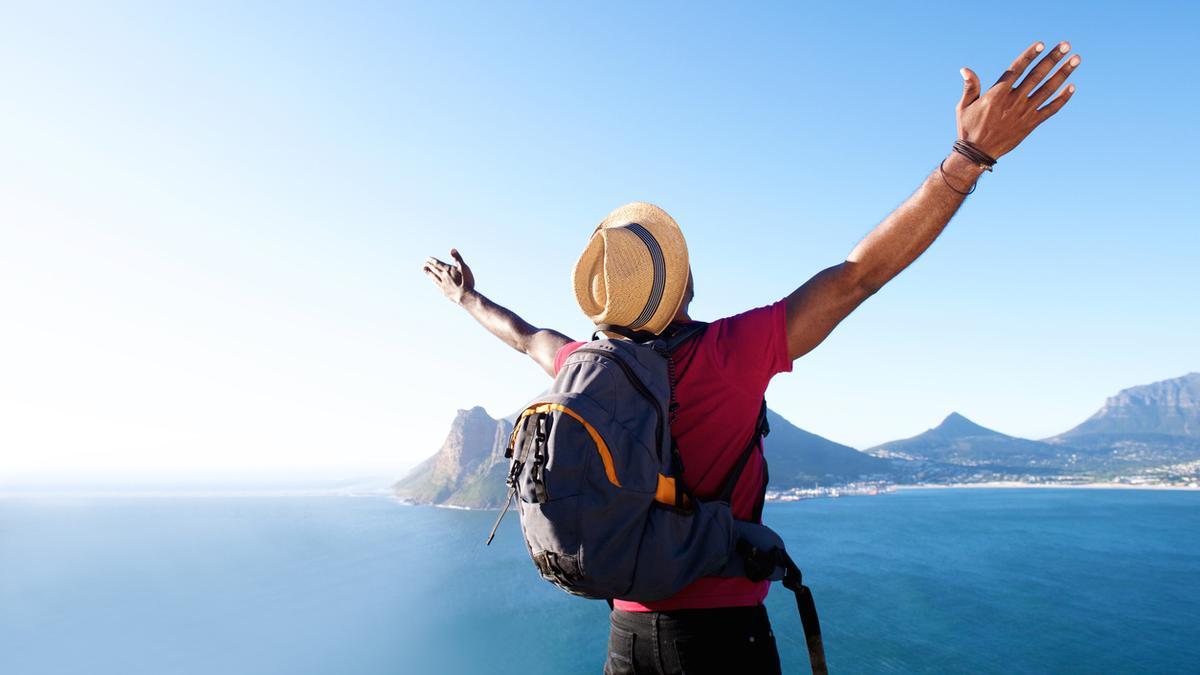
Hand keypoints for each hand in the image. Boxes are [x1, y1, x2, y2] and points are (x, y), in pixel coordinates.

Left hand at [423, 248, 474, 303]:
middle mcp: (443, 276)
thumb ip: (457, 258)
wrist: (464, 296)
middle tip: (425, 263)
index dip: (432, 260)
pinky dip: (433, 280)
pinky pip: (436, 284)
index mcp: (448, 270)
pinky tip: (432, 280)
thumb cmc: (466, 281)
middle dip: (429, 265)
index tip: (427, 258)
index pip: (437, 263)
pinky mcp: (443, 291)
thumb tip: (452, 249)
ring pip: (433, 276)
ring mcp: (442, 284)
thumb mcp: (464, 268)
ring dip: (428, 272)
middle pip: (434, 269)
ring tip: (425, 270)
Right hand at [957, 40, 1080, 158]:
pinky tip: (1072, 87)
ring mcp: (1024, 113)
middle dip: (1053, 59)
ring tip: (1076, 59)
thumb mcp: (964, 106)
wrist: (977, 154)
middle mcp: (1013, 101)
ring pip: (1048, 89)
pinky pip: (1050, 109)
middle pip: (1037, 75)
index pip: (1016, 70)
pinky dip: (1062, 99)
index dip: (1029, 56)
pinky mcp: (1031, 124)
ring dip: (1063, 73)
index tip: (1042, 44)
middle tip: (1066, 45)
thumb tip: (965, 69)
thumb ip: (970, 87)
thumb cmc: (969, 128)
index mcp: (996, 94)